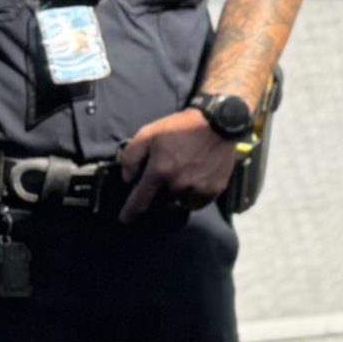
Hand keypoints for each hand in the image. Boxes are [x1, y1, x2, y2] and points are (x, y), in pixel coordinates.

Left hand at [115, 108, 238, 222]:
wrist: (217, 123)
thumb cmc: (179, 127)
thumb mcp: (148, 133)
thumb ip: (131, 156)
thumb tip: (128, 178)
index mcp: (159, 172)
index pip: (140, 200)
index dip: (130, 211)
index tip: (125, 219)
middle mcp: (177, 185)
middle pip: (159, 203)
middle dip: (154, 197)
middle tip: (157, 185)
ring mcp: (197, 189)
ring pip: (177, 204)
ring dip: (172, 198)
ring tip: (174, 185)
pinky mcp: (213, 191)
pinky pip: (195, 203)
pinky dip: (189, 199)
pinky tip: (190, 187)